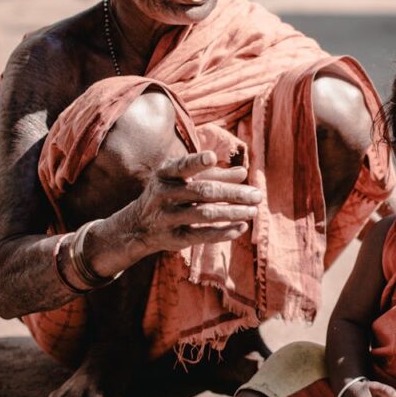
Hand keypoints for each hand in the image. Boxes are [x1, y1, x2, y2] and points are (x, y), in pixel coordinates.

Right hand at [125, 151, 261, 257]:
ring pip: (205, 214)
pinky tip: (241, 228)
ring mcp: (167, 217)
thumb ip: (214, 175)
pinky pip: (202, 235)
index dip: (196, 162)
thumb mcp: (184, 181)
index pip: (182, 166)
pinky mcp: (173, 238)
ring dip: (232, 213)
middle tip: (257, 195)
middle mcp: (164, 194)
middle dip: (233, 193)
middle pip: (203, 192)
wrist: (137, 226)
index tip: (212, 157)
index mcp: (166, 174)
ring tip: (253, 211)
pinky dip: (224, 232)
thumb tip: (243, 173)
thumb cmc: (169, 195)